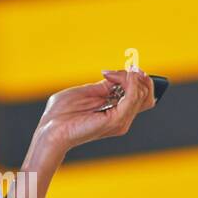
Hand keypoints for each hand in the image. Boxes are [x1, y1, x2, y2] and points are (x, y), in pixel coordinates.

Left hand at [34, 66, 156, 156]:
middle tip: (117, 71)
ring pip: (143, 95)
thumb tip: (117, 76)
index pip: (141, 95)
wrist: (50, 129)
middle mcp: (122, 118)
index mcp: (115, 112)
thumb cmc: (61, 114)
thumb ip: (105, 86)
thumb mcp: (86, 92)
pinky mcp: (116, 121)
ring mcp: (120, 121)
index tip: (120, 68)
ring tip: (111, 74)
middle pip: (147, 95)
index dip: (136, 78)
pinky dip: (128, 83)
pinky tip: (114, 77)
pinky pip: (133, 98)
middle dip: (136, 76)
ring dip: (130, 77)